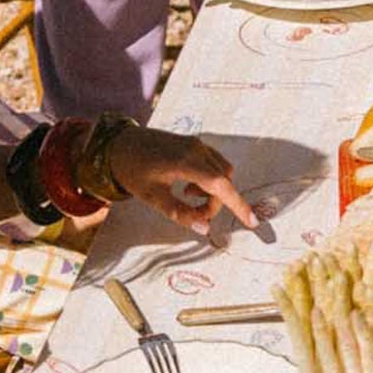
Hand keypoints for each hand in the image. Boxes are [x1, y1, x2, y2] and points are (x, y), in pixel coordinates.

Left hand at [112, 127, 257, 236]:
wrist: (119, 144)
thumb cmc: (132, 171)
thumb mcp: (152, 197)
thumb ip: (180, 213)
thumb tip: (204, 229)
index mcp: (185, 162)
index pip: (221, 185)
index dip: (238, 204)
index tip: (252, 222)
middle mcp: (196, 149)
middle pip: (223, 182)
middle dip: (214, 203)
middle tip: (194, 214)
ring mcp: (197, 144)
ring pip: (222, 172)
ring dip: (213, 190)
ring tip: (187, 195)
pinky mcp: (195, 143)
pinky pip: (215, 163)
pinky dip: (210, 179)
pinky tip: (189, 184)